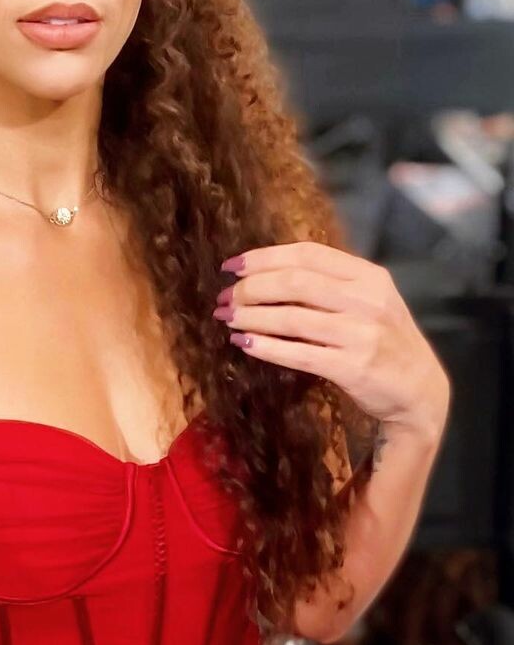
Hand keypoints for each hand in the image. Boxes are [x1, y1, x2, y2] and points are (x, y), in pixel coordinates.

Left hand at [215, 242, 449, 432]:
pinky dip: (267, 348)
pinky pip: (299, 354)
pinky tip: (245, 344)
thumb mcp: (367, 301)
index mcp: (369, 276)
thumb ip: (328, 285)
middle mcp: (368, 300)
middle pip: (295, 282)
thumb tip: (263, 274)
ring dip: (252, 317)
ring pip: (292, 318)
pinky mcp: (353, 367)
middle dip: (251, 288)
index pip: (308, 254)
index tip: (232, 266)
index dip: (265, 257)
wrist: (419, 390)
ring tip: (228, 319)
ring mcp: (362, 334)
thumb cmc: (383, 340)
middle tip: (225, 297)